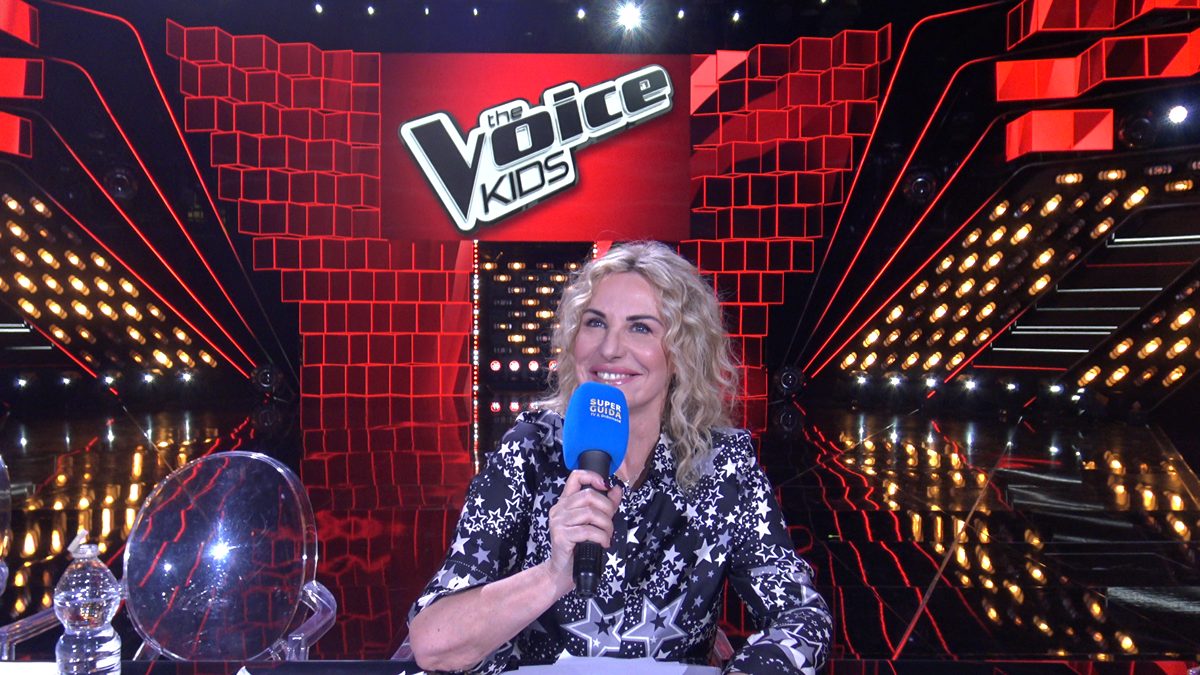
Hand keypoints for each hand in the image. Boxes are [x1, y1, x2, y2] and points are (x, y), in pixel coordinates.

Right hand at [545, 470, 622, 591]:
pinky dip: (601, 537)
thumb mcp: (592, 523)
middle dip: (607, 508)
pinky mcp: (561, 536)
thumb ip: (605, 505)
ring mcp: (558, 522)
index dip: (592, 476)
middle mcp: (559, 509)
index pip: (575, 477)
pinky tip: (603, 543)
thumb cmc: (577, 546)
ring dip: (606, 525)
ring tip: (607, 535)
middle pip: (588, 496)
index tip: (605, 486)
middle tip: (610, 522)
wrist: (562, 571)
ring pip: (590, 513)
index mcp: (565, 502)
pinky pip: (587, 531)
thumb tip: (617, 489)